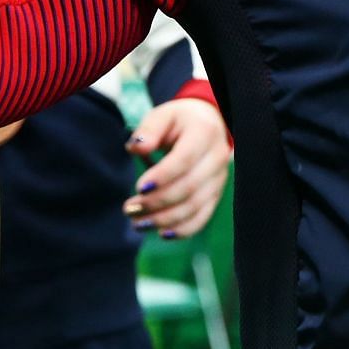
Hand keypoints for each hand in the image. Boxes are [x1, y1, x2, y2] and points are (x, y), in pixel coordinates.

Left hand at [123, 98, 231, 239]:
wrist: (209, 124)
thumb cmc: (179, 121)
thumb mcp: (163, 115)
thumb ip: (149, 130)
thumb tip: (136, 148)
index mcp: (204, 133)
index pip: (185, 159)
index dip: (163, 176)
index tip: (139, 187)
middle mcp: (217, 157)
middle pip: (189, 187)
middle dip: (157, 202)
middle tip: (130, 208)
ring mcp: (219, 179)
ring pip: (195, 206)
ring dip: (164, 219)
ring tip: (138, 223)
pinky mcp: (215, 195)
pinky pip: (202, 217)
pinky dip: (183, 229)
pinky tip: (161, 233)